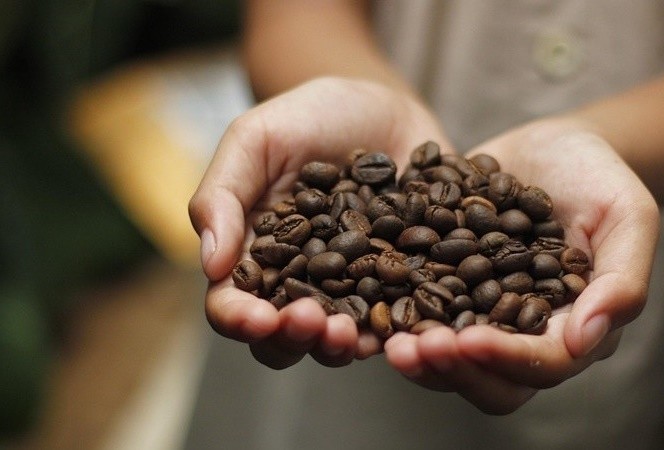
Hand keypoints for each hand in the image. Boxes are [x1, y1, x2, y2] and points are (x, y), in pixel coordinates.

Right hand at [188, 77, 449, 368]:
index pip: (233, 304)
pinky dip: (401, 332)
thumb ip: (223, 194)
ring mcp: (353, 289)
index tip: (257, 318)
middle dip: (294, 339)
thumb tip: (211, 265)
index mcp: (255, 258)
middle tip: (312, 322)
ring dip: (343, 346)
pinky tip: (406, 330)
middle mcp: (301, 284)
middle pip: (286, 335)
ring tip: (354, 334)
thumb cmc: (307, 118)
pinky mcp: (402, 284)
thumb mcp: (255, 140)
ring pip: (341, 339)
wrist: (381, 106)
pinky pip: (401, 319)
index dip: (239, 319)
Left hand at [383, 121, 659, 413]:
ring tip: (386, 339)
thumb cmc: (600, 176)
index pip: (545, 363)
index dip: (507, 359)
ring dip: (420, 356)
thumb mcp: (628, 214)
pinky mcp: (450, 291)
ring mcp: (485, 316)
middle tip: (411, 348)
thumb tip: (587, 340)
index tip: (467, 342)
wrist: (554, 146)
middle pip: (493, 380)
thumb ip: (623, 277)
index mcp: (576, 326)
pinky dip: (397, 317)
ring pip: (453, 360)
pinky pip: (422, 317)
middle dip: (452, 369)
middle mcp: (528, 334)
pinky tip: (367, 301)